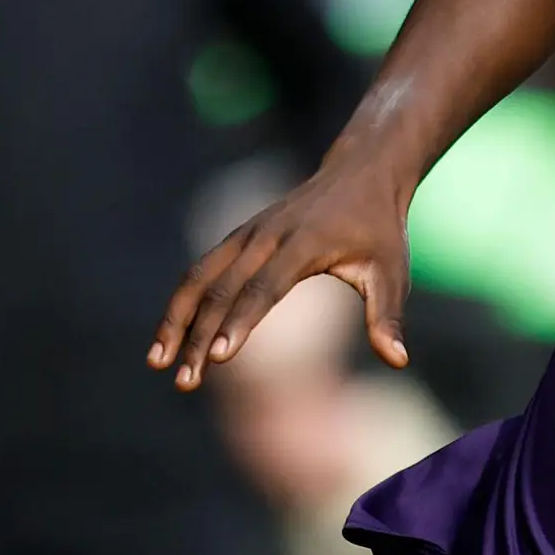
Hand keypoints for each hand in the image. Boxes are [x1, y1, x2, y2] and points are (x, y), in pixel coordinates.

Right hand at [148, 159, 411, 390]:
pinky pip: (201, 271)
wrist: (360, 173)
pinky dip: (183, 303)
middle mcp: (267, 235)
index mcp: (304, 243)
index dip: (240, 323)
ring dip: (175, 320)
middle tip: (184, 381)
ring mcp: (247, 234)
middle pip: (222, 288)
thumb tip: (397, 359)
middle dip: (198, 336)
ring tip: (157, 362)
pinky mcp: (238, 238)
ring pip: (199, 277)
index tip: (217, 359)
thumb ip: (388, 316)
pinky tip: (171, 337)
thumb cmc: (379, 229)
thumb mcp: (392, 271)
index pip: (264, 289)